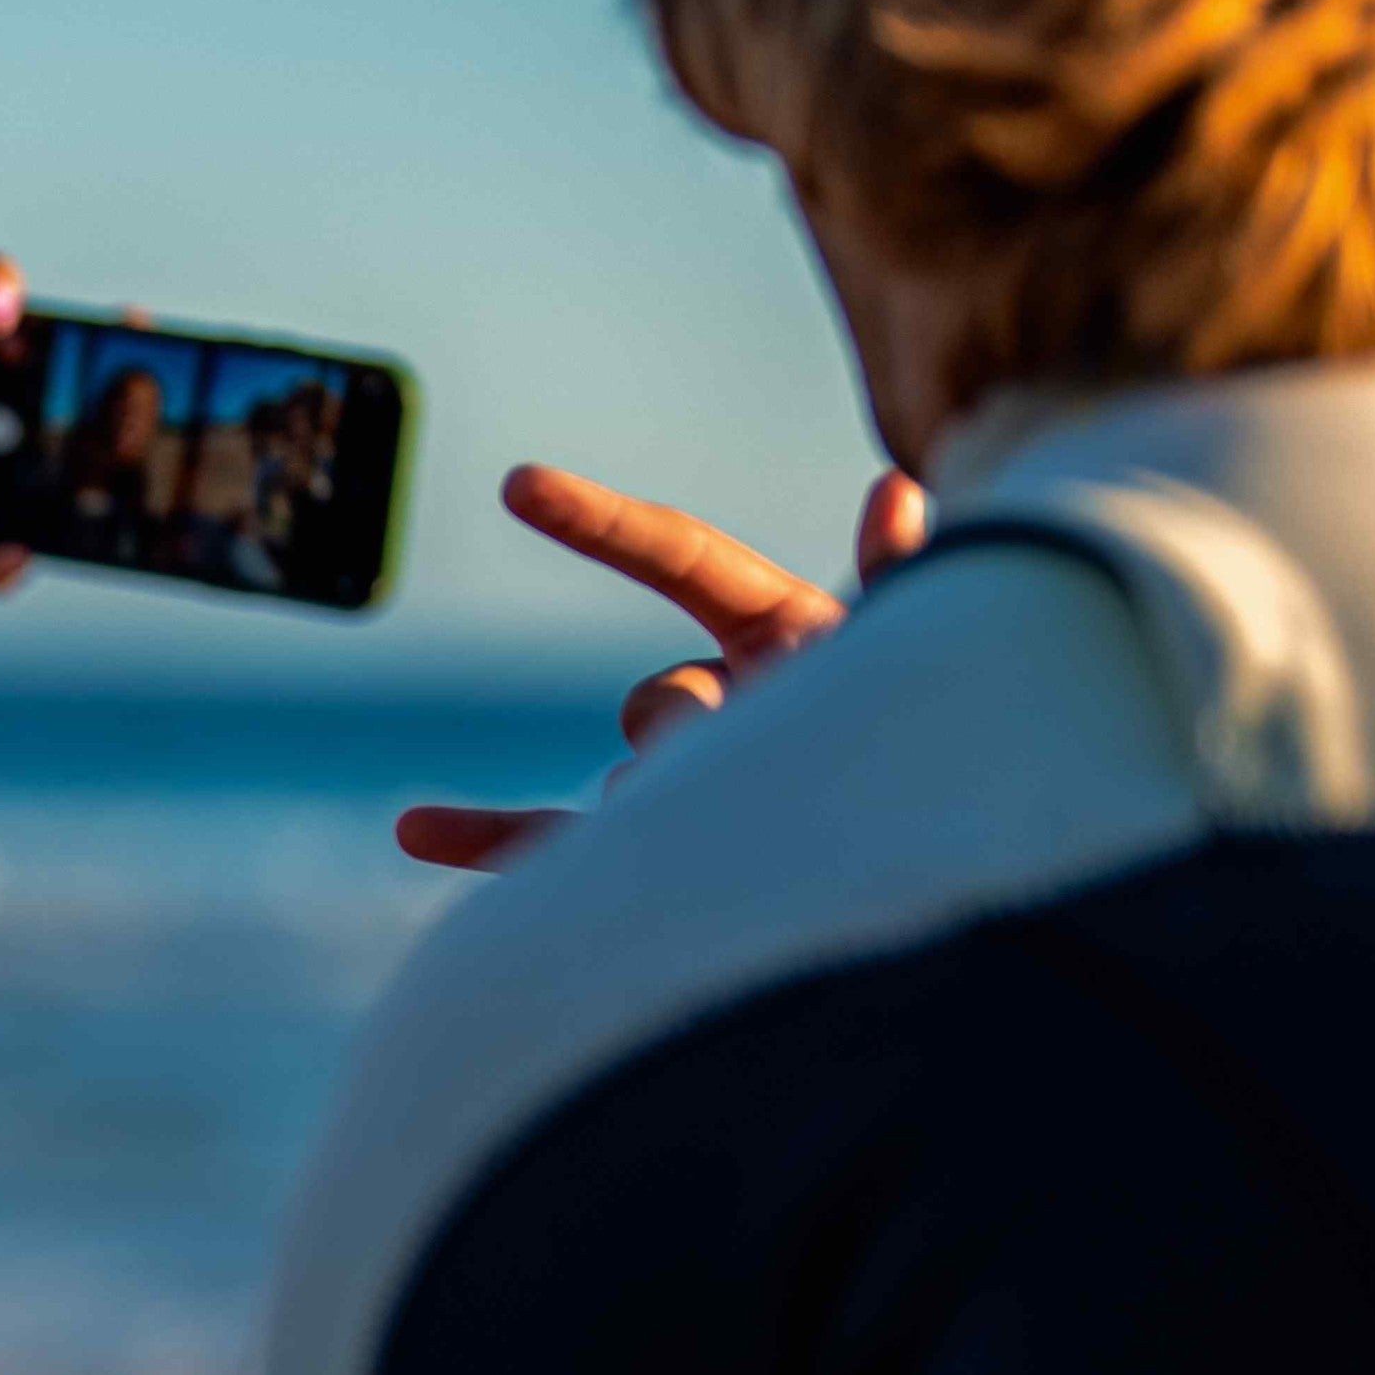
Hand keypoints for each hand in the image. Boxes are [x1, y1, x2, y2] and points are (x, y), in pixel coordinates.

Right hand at [393, 463, 928, 869]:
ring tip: (758, 851)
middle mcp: (729, 701)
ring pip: (622, 780)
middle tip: (764, 772)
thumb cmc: (962, 759)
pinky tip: (411, 827)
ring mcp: (682, 781)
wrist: (961, 887)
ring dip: (668, 816)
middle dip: (689, 736)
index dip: (603, 524)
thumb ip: (901, 587)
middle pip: (656, 696)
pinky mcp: (649, 861)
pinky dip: (482, 835)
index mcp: (789, 633)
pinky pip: (552, 847)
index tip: (519, 487)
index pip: (680, 559)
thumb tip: (894, 488)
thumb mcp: (931, 666)